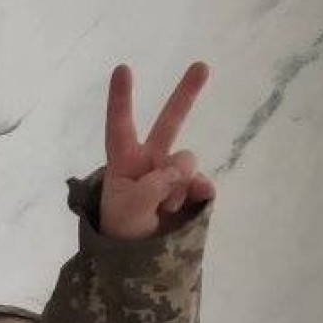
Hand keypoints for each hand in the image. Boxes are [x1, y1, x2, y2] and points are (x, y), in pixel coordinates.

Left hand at [99, 61, 214, 239]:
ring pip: (186, 161)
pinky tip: (191, 202)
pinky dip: (198, 192)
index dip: (121, 98)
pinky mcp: (191, 189)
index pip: (120, 125)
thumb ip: (150, 188)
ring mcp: (173, 173)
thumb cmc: (122, 227)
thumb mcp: (127, 209)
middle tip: (201, 65)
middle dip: (186, 94)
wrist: (138, 256)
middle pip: (169, 123)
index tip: (123, 68)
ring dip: (178, 185)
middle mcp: (150, 160)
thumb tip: (177, 171)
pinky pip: (202, 182)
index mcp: (124, 160)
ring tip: (163, 208)